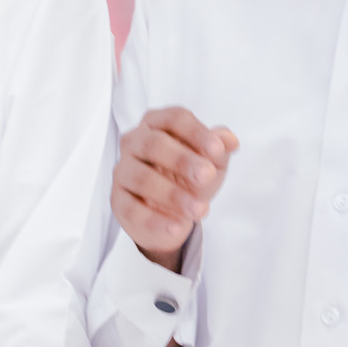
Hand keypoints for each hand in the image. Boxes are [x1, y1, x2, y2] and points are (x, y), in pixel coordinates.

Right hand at [113, 107, 238, 267]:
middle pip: (154, 144)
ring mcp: (123, 171)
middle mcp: (134, 141)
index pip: (175, 119)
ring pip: (142, 178)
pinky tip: (178, 227)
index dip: (197, 133)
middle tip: (206, 176)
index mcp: (157, 123)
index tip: (217, 151)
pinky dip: (156, 220)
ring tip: (200, 209)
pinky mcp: (118, 200)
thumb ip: (219, 148)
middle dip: (182, 160)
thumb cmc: (189, 177)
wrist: (171, 212)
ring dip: (173, 194)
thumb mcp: (211, 161)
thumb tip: (230, 140)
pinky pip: (133, 210)